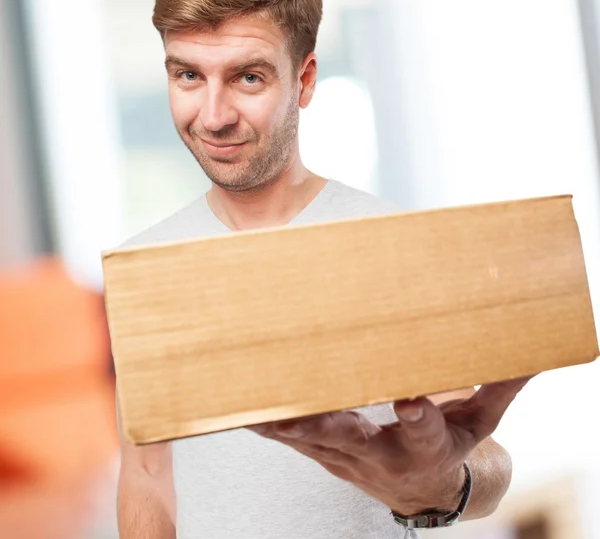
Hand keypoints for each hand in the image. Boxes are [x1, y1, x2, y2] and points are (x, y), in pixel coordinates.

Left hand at [250, 376, 531, 514]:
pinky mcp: (324, 454)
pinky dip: (268, 424)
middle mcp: (381, 456)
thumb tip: (531, 353)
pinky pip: (292, 439)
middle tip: (296, 413)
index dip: (420, 416)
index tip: (413, 399)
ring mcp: (347, 458)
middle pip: (350, 440)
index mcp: (427, 446)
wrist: (422, 492)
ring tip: (249, 404)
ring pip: (309, 441)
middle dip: (322, 426)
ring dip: (281, 424)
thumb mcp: (481, 423)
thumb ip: (499, 386)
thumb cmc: (450, 449)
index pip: (425, 430)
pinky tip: (241, 406)